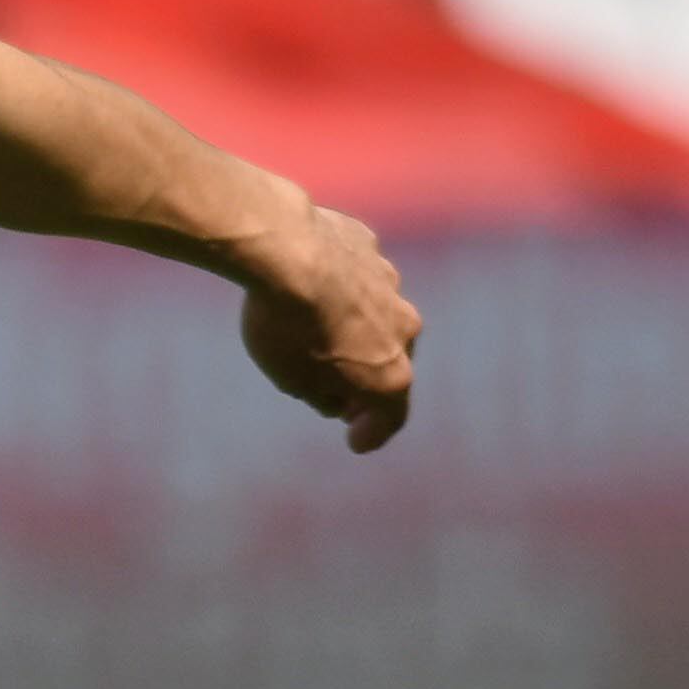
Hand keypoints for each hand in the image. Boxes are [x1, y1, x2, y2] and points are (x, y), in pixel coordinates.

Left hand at [237, 205, 419, 451]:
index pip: (391, 415)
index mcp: (391, 373)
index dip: (373, 432)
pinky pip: (356, 275)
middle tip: (337, 390)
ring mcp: (391, 284)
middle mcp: (404, 329)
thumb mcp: (292, 379)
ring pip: (376, 315)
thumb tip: (335, 395)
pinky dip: (339, 286)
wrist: (285, 249)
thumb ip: (321, 394)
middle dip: (366, 378)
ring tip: (317, 331)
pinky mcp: (368, 247)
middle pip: (390, 362)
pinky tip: (307, 285)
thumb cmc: (285, 326)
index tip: (356, 441)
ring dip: (355, 328)